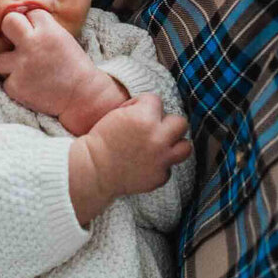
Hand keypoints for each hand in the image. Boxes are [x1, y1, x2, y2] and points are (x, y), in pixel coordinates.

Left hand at [0, 9, 95, 115]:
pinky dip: (16, 85)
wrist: (83, 97)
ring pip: (0, 58)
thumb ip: (43, 29)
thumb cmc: (74, 68)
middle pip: (8, 22)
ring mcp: (22, 65)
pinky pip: (6, 81)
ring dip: (11, 64)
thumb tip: (21, 22)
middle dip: (11, 31)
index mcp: (48, 30)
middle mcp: (32, 44)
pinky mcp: (15, 86)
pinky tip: (31, 86)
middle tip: (18, 43)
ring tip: (27, 71)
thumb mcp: (64, 39)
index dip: (35, 25)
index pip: (30, 14)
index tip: (41, 36)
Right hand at [69, 94, 190, 223]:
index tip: (134, 114)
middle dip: (167, 124)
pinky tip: (146, 164)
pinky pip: (169, 168)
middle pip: (180, 123)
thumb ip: (139, 110)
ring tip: (161, 146)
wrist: (92, 170)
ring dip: (174, 145)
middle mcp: (158, 138)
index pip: (156, 101)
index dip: (143, 105)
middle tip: (154, 129)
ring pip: (185, 147)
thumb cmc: (100, 140)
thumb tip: (154, 111)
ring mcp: (161, 159)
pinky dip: (159, 166)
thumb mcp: (116, 114)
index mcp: (145, 118)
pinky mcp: (160, 177)